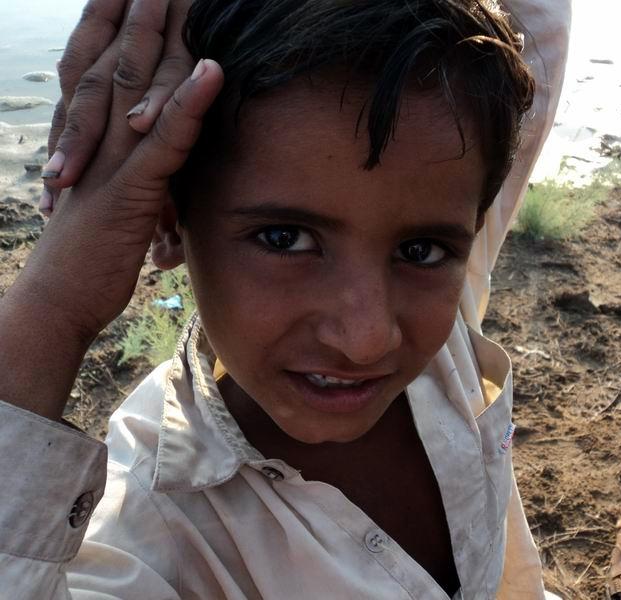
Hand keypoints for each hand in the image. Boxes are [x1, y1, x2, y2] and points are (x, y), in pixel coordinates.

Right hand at [0, 0, 221, 419]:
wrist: (58, 300)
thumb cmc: (87, 255)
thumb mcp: (109, 203)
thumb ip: (128, 174)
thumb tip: (148, 167)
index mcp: (86, 136)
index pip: (96, 65)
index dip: (110, 20)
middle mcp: (93, 137)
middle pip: (113, 58)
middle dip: (131, 10)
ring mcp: (110, 161)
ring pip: (134, 85)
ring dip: (159, 37)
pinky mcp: (130, 190)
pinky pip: (164, 140)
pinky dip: (188, 104)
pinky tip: (212, 71)